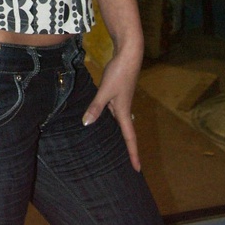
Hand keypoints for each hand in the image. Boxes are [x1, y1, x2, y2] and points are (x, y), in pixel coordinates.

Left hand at [81, 48, 141, 171]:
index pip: (130, 138)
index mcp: (124, 112)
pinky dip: (109, 117)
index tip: (138, 169)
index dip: (133, 154)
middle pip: (126, 132)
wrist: (129, 55)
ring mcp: (121, 100)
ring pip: (118, 121)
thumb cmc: (119, 73)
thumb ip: (96, 107)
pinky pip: (113, 110)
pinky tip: (101, 117)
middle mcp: (124, 109)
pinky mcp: (118, 92)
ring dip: (117, 133)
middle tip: (126, 163)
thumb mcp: (105, 90)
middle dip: (126, 147)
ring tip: (112, 145)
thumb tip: (86, 124)